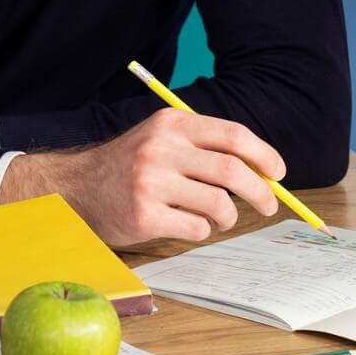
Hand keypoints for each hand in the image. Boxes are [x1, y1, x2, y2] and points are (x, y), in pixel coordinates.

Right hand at [0, 107, 285, 245]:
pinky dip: (201, 230)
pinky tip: (186, 224)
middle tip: (269, 205)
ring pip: (217, 203)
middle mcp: (161, 149)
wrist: (76, 189)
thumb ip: (205, 148)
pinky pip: (195, 228)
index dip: (263, 154)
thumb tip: (263, 171)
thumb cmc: (131, 165)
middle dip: (260, 191)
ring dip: (227, 216)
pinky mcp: (144, 216)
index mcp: (172, 124)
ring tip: (219, 217)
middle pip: (232, 171)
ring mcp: (151, 183)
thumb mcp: (162, 139)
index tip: (279, 172)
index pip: (232, 135)